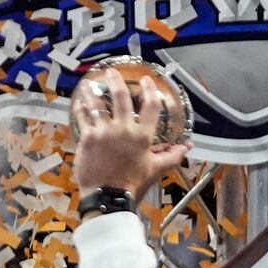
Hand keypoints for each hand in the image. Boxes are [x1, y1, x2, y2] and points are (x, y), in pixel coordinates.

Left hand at [70, 70, 189, 195]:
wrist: (108, 195)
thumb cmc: (134, 182)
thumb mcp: (157, 168)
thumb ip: (172, 155)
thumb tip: (188, 146)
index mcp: (143, 136)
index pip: (151, 107)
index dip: (150, 90)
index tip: (146, 80)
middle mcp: (124, 129)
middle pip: (121, 98)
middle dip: (116, 81)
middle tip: (112, 72)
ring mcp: (104, 131)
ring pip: (97, 104)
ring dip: (93, 92)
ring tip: (89, 84)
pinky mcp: (87, 137)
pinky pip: (82, 118)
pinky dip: (81, 108)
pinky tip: (80, 103)